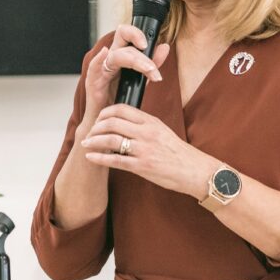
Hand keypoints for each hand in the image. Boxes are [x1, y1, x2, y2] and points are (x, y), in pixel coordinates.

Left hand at [81, 103, 214, 196]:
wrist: (195, 170)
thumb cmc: (178, 152)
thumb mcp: (162, 131)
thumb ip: (144, 125)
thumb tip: (124, 121)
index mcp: (151, 122)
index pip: (122, 109)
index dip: (105, 113)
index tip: (98, 119)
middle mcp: (146, 133)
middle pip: (112, 122)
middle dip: (96, 127)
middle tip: (89, 133)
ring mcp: (144, 150)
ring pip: (111, 140)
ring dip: (94, 141)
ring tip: (85, 144)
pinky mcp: (142, 167)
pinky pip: (115, 160)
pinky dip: (99, 158)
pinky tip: (90, 157)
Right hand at [83, 25, 169, 121]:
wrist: (106, 123)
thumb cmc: (119, 101)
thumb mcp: (139, 80)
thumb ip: (151, 64)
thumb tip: (164, 47)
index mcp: (120, 55)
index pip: (127, 35)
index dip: (137, 35)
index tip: (149, 45)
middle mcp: (109, 58)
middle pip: (121, 39)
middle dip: (141, 52)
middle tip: (153, 68)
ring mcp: (100, 69)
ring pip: (116, 55)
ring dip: (134, 60)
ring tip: (149, 71)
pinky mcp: (93, 82)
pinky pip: (94, 66)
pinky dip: (99, 58)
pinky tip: (104, 53)